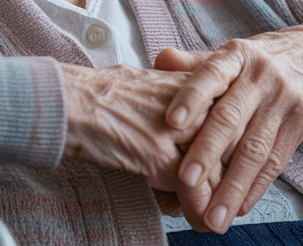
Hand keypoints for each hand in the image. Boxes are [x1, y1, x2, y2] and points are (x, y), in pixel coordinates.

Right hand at [59, 63, 224, 229]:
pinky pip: (192, 189)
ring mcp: (178, 127)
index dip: (233, 154)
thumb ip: (180, 102)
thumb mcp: (153, 83)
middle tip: (226, 202)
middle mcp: (194, 100)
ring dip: (216, 200)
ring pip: (215, 170)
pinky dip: (196, 210)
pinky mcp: (159, 152)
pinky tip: (196, 221)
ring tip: (214, 218)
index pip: (233, 121)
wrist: (69, 101)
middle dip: (228, 180)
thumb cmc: (102, 94)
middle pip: (231, 146)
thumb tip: (192, 128)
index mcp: (197, 80)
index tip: (231, 173)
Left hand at [156, 18, 302, 232]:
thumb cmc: (266, 59)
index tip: (171, 122)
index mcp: (237, 56)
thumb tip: (159, 60)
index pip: (211, 74)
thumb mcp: (234, 53)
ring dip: (232, 186)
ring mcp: (283, 102)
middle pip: (231, 117)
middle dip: (207, 152)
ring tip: (213, 216)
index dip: (191, 97)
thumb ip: (196, 63)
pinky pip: (276, 160)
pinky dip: (255, 187)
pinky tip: (238, 208)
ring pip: (254, 148)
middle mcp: (260, 77)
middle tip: (186, 182)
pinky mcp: (300, 124)